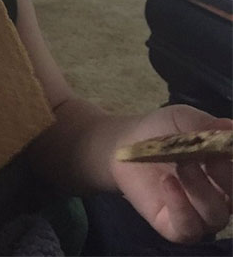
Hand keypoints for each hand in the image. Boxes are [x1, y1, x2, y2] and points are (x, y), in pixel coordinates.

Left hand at [111, 105, 231, 243]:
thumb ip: (206, 125)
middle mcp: (221, 198)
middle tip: (209, 157)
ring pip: (215, 213)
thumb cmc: (161, 130)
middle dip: (226, 177)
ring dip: (200, 188)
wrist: (125, 143)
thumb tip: (230, 127)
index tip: (227, 147)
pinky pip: (188, 228)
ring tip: (181, 165)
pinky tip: (168, 182)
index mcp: (228, 172)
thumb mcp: (182, 119)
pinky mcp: (176, 228)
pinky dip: (181, 206)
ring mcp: (200, 215)